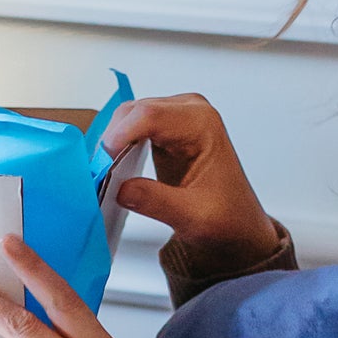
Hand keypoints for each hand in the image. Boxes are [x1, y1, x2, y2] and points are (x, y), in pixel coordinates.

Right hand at [105, 94, 281, 268]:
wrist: (238, 225)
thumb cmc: (227, 218)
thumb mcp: (193, 216)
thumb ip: (156, 202)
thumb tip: (120, 189)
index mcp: (202, 124)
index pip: (150, 115)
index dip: (119, 136)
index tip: (102, 163)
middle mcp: (189, 113)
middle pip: (134, 111)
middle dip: (112, 140)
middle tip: (99, 174)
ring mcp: (176, 118)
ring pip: (128, 117)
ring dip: (113, 142)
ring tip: (106, 173)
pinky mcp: (165, 130)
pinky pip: (131, 127)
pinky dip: (118, 146)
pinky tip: (115, 167)